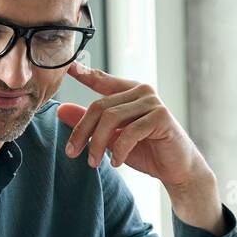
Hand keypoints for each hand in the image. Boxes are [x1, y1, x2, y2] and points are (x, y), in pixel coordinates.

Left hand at [59, 62, 206, 182]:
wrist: (175, 169)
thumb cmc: (145, 150)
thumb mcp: (111, 137)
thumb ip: (89, 123)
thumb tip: (61, 110)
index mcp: (129, 91)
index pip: (101, 80)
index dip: (84, 73)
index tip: (67, 67)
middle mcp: (142, 91)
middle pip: (100, 106)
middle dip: (82, 131)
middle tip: (72, 153)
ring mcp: (153, 102)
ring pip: (111, 118)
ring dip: (97, 143)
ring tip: (93, 162)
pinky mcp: (161, 117)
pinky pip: (130, 132)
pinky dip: (119, 150)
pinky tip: (116, 162)